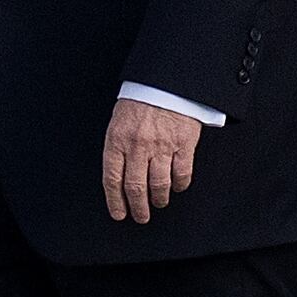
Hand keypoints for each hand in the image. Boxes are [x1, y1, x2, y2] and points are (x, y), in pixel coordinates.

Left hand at [102, 96, 201, 222]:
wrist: (166, 80)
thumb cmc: (141, 99)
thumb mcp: (119, 121)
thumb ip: (118, 147)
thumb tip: (119, 176)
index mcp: (117, 139)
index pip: (112, 180)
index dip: (115, 202)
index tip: (119, 214)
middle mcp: (138, 146)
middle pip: (136, 188)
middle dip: (138, 208)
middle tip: (141, 216)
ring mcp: (161, 146)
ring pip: (159, 185)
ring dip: (159, 199)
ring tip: (159, 202)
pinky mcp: (183, 144)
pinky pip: (182, 174)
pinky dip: (180, 185)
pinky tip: (177, 186)